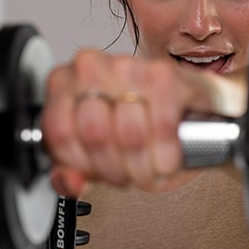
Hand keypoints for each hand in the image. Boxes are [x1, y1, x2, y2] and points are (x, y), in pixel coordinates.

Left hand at [41, 49, 220, 196]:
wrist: (188, 108)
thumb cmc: (138, 124)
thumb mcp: (93, 153)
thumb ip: (70, 172)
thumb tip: (70, 182)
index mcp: (64, 82)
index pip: (60, 133)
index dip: (83, 165)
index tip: (98, 174)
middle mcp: (91, 67)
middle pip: (95, 135)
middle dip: (116, 170)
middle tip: (129, 175)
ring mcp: (128, 65)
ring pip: (129, 134)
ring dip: (143, 167)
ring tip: (149, 169)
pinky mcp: (165, 74)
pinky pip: (163, 126)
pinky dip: (167, 154)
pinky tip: (167, 160)